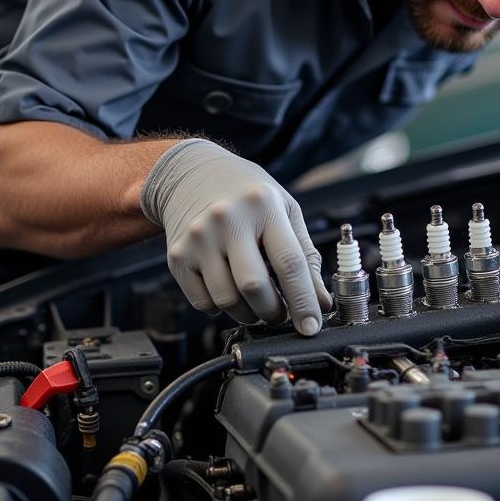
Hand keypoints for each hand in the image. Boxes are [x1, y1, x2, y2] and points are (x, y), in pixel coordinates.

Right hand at [140, 139, 332, 333]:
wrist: (192, 174)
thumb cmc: (247, 194)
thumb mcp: (285, 210)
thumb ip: (306, 256)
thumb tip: (321, 301)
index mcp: (263, 205)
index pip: (289, 262)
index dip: (304, 301)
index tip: (311, 326)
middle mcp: (227, 219)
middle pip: (254, 286)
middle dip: (274, 311)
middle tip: (281, 312)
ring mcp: (198, 238)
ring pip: (227, 300)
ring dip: (249, 313)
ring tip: (257, 300)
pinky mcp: (177, 256)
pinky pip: (203, 303)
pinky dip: (221, 307)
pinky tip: (229, 288)